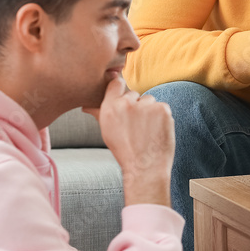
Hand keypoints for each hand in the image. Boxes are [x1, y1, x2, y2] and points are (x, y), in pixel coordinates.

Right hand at [84, 76, 173, 206]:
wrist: (144, 167)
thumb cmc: (124, 151)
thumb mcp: (107, 131)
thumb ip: (99, 113)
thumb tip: (86, 105)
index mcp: (110, 107)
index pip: (116, 83)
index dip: (121, 90)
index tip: (125, 100)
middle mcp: (126, 104)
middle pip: (134, 94)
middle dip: (137, 106)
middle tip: (137, 126)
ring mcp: (146, 105)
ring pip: (149, 100)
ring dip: (150, 111)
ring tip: (147, 130)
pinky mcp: (162, 109)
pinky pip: (162, 106)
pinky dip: (162, 117)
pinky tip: (157, 130)